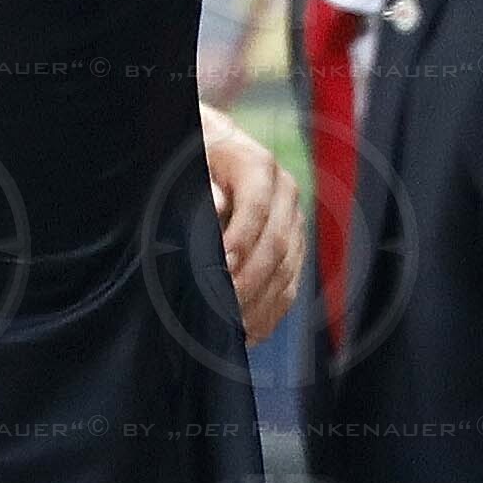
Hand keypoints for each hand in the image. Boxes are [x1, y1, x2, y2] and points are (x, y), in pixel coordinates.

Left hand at [200, 101, 304, 344]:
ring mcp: (292, 221)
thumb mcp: (188, 160)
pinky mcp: (293, 246)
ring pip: (286, 270)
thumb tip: (219, 205)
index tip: (221, 267)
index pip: (257, 205)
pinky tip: (247, 334)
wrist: (211, 148)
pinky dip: (270, 313)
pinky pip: (290, 284)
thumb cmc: (192, 157)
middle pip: (276, 244)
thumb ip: (200, 182)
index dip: (241, 238)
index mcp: (257, 165)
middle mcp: (284, 192)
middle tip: (220, 307)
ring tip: (231, 329)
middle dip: (248, 280)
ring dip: (259, 304)